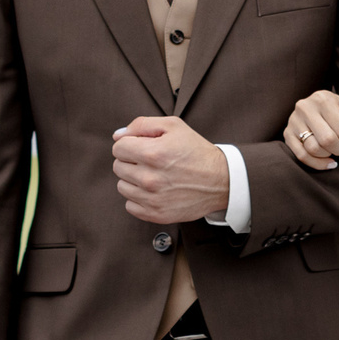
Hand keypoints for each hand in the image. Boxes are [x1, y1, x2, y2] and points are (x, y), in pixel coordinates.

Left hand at [111, 115, 229, 223]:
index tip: (142, 146)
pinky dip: (138, 198)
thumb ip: (141, 124)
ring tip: (153, 175)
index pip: (118, 147)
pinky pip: (130, 205)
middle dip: (131, 160)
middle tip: (150, 160)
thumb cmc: (196, 151)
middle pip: (118, 167)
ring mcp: (152, 199)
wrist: (220, 181)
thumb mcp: (174, 126)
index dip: (129, 143)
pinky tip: (154, 191)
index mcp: (152, 153)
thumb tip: (118, 135)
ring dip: (133, 179)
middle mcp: (150, 178)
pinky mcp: (156, 215)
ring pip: (122, 186)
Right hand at [283, 91, 338, 169]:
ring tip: (334, 151)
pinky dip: (317, 164)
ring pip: (313, 149)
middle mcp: (305, 107)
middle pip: (326, 140)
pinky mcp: (287, 134)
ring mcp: (293, 121)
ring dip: (328, 155)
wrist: (320, 109)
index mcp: (322, 98)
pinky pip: (301, 155)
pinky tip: (329, 163)